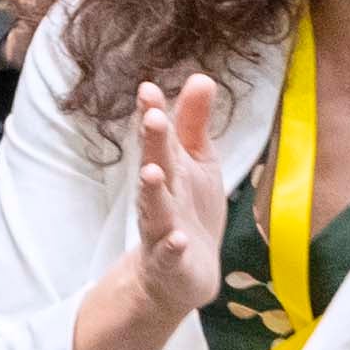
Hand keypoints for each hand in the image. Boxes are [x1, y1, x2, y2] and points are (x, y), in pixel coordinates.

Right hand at [113, 76, 227, 327]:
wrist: (183, 272)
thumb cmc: (189, 209)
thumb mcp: (196, 162)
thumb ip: (194, 123)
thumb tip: (202, 76)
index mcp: (168, 168)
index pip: (159, 138)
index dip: (153, 114)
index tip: (148, 89)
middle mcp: (160, 195)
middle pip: (156, 165)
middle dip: (152, 143)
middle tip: (150, 117)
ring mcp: (162, 229)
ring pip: (155, 209)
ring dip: (152, 192)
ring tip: (151, 172)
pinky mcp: (171, 261)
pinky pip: (169, 253)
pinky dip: (172, 247)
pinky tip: (178, 239)